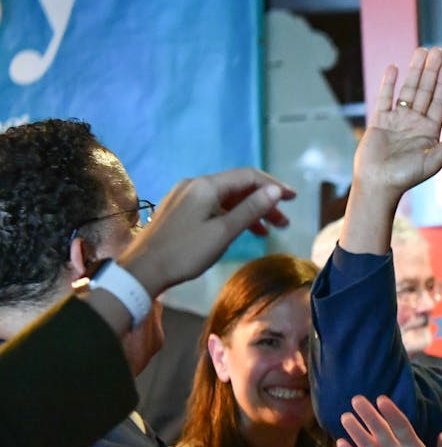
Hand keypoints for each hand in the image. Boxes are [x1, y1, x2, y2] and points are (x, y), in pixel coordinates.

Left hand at [117, 168, 294, 297]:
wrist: (142, 269)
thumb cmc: (185, 252)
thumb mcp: (223, 232)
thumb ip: (250, 210)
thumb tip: (275, 190)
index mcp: (206, 186)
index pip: (248, 177)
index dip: (273, 186)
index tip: (294, 198)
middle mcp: (195, 184)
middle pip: (237, 187)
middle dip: (263, 202)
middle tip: (284, 222)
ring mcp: (185, 196)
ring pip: (226, 198)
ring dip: (249, 211)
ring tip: (268, 231)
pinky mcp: (180, 209)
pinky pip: (213, 206)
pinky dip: (232, 215)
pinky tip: (241, 230)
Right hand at [350, 46, 441, 202]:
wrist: (378, 184)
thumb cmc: (406, 177)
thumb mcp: (434, 160)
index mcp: (430, 131)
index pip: (439, 101)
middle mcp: (415, 123)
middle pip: (425, 90)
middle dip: (430, 70)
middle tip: (436, 50)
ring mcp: (397, 121)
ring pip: (407, 90)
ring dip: (413, 71)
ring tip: (420, 51)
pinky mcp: (380, 121)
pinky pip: (385, 98)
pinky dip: (389, 83)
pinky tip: (394, 68)